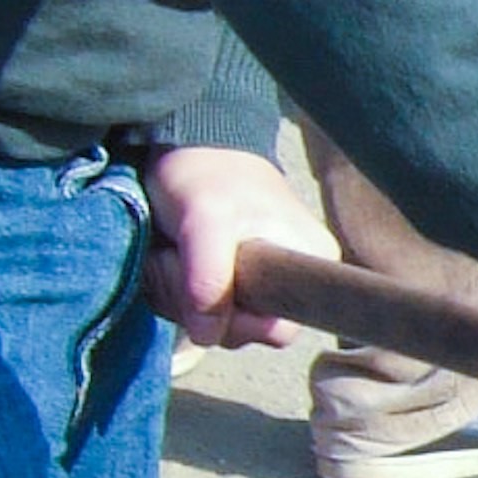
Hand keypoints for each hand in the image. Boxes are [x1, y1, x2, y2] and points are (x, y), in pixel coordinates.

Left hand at [140, 145, 334, 350]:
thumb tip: (208, 334)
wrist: (184, 143)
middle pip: (243, 333)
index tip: (208, 280)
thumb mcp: (207, 219)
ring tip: (171, 251)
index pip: (277, 330)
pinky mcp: (225, 287)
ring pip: (214, 326)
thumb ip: (210, 278)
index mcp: (309, 266)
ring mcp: (257, 288)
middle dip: (198, 304)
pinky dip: (174, 292)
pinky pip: (197, 314)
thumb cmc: (206, 173)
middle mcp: (291, 283)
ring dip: (180, 296)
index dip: (237, 318)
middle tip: (175, 258)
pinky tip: (168, 259)